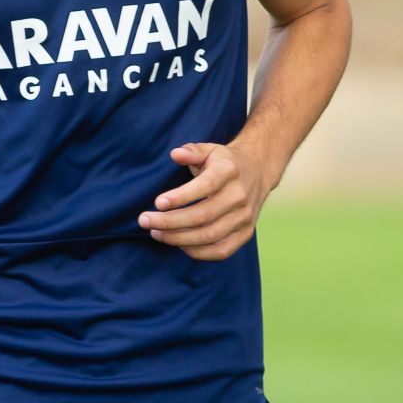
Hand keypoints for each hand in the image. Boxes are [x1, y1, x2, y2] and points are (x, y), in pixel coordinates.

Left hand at [140, 140, 271, 261]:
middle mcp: (240, 195)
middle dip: (170, 221)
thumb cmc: (223, 162)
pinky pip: (221, 251)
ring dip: (178, 238)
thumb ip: (192, 151)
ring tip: (156, 233)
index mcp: (229, 171)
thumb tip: (175, 154)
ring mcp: (245, 217)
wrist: (257, 172)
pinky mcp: (246, 233)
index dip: (181, 197)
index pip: (205, 186)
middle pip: (202, 215)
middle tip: (145, 220)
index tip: (157, 203)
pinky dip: (198, 252)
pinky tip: (178, 244)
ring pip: (209, 235)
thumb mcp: (209, 150)